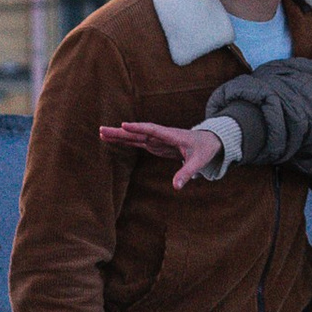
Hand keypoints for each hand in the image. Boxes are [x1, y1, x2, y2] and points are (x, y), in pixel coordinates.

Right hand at [99, 118, 222, 187]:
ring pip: (135, 136)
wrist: (209, 140)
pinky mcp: (155, 144)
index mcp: (171, 135)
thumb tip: (176, 187)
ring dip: (119, 135)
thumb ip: (187, 173)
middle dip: (121, 131)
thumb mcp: (198, 162)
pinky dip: (125, 140)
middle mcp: (161, 135)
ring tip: (102, 133)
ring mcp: (157, 139)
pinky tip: (113, 139)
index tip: (123, 125)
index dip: (138, 128)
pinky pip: (137, 141)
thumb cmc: (204, 149)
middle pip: (138, 132)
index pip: (152, 130)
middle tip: (102, 129)